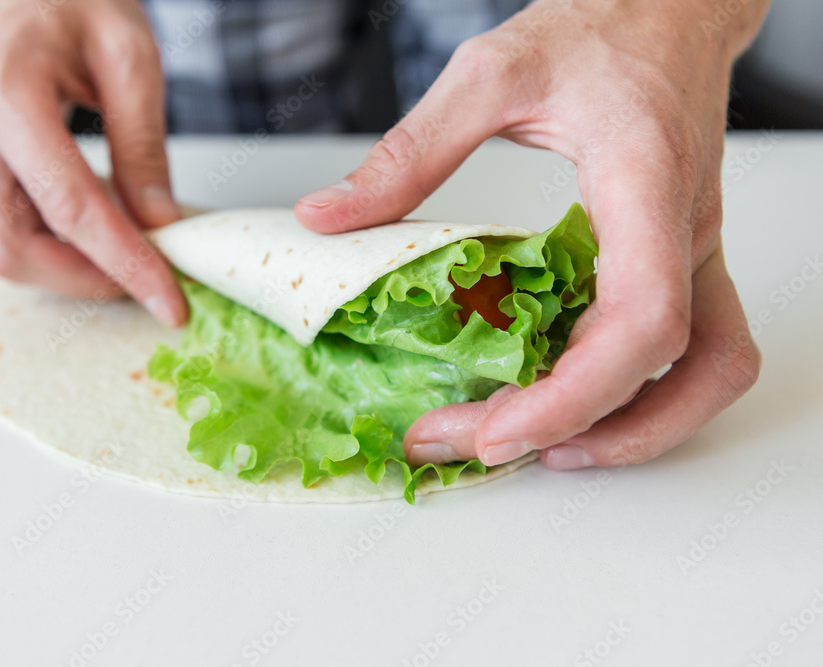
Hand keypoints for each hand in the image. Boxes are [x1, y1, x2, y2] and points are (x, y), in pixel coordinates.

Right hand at [0, 0, 186, 325]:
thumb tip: (158, 224)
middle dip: (82, 280)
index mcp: (8, 96)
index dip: (122, 264)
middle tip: (146, 281)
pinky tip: (102, 231)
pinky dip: (57, 244)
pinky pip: (9, 223)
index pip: (69, 207)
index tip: (167, 300)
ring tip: (129, 256)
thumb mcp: (131, 58)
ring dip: (68, 268)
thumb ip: (143, 146)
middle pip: (10, 247)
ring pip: (3, 245)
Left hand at [295, 0, 769, 469]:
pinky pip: (685, 350)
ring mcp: (690, 252)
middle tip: (480, 444)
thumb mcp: (490, 74)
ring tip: (530, 444)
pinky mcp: (676, 259)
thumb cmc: (599, 27)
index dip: (577, 394)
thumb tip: (327, 217)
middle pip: (675, 368)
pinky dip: (629, 394)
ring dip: (629, 429)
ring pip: (706, 374)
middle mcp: (682, 233)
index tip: (500, 430)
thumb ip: (410, 152)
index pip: (644, 319)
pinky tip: (559, 397)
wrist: (670, 8)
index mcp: (645, 185)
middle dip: (581, 428)